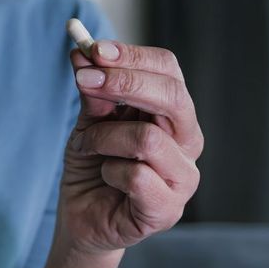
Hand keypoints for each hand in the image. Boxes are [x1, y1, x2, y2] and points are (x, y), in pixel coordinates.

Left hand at [58, 41, 203, 255]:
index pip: (168, 70)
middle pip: (172, 96)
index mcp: (173, 113)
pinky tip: (105, 177)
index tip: (93, 50)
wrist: (81, 218)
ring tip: (86, 146)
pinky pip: (137, 176)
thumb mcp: (88, 121)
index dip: (132, 56)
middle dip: (124, 82)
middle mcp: (187, 141)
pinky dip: (109, 171)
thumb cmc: (92, 165)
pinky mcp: (168, 209)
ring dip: (103, 136)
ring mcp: (183, 177)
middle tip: (84, 79)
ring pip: (147, 138)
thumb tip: (81, 52)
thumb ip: (92, 92)